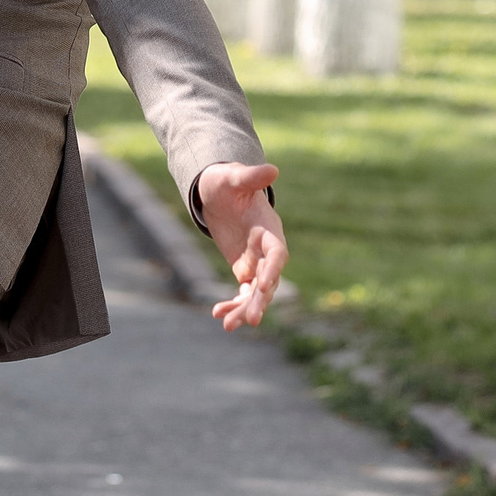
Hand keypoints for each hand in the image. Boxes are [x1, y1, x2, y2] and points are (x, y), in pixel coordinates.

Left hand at [197, 161, 285, 329]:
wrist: (219, 191)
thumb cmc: (227, 181)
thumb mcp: (233, 177)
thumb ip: (251, 177)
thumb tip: (272, 169)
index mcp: (269, 229)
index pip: (277, 253)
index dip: (273, 269)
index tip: (265, 285)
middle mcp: (267, 249)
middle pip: (269, 279)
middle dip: (261, 299)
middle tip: (251, 319)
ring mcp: (256, 261)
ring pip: (256, 292)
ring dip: (245, 309)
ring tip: (228, 325)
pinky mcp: (244, 269)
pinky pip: (242, 292)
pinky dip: (233, 304)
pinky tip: (218, 314)